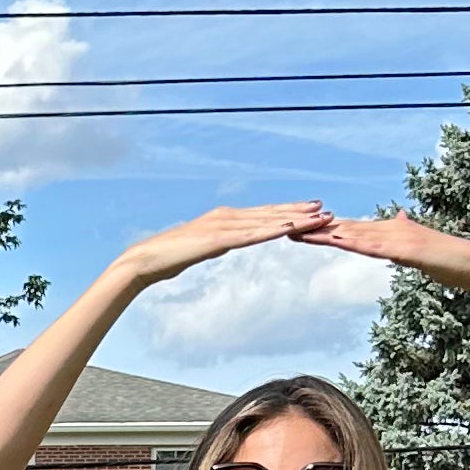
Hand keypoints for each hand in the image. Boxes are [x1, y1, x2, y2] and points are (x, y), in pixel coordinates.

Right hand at [114, 202, 333, 288]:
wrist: (143, 260)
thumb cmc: (168, 258)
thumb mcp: (200, 248)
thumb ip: (217, 243)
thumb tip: (227, 243)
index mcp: (223, 220)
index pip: (262, 215)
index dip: (288, 212)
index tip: (311, 210)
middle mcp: (226, 217)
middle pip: (270, 214)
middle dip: (299, 212)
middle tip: (326, 209)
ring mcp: (222, 226)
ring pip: (265, 222)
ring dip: (293, 220)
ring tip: (318, 218)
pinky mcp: (216, 239)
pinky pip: (249, 236)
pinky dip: (270, 231)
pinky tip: (289, 229)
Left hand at [309, 212, 469, 292]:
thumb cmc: (448, 260)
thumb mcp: (420, 246)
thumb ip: (407, 233)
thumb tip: (400, 217)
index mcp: (392, 230)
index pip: (352, 229)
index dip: (326, 228)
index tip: (302, 227)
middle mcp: (392, 229)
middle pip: (347, 229)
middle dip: (317, 229)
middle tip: (288, 227)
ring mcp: (400, 237)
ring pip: (357, 235)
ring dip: (328, 234)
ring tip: (303, 232)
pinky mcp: (407, 249)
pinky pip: (377, 247)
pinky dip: (357, 244)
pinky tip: (340, 242)